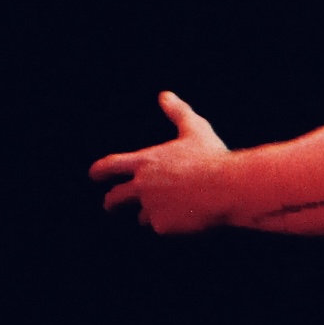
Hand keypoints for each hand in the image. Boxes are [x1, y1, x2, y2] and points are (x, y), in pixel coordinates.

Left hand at [90, 92, 235, 233]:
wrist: (229, 188)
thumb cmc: (213, 158)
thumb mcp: (195, 130)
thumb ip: (178, 113)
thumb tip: (165, 95)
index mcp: (145, 161)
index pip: (110, 165)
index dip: (99, 171)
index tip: (94, 176)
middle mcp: (142, 185)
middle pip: (116, 198)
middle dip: (111, 203)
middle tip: (110, 206)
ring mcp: (150, 207)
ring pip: (142, 217)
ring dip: (148, 216)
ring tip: (166, 214)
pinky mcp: (163, 226)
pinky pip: (164, 229)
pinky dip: (172, 227)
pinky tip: (188, 221)